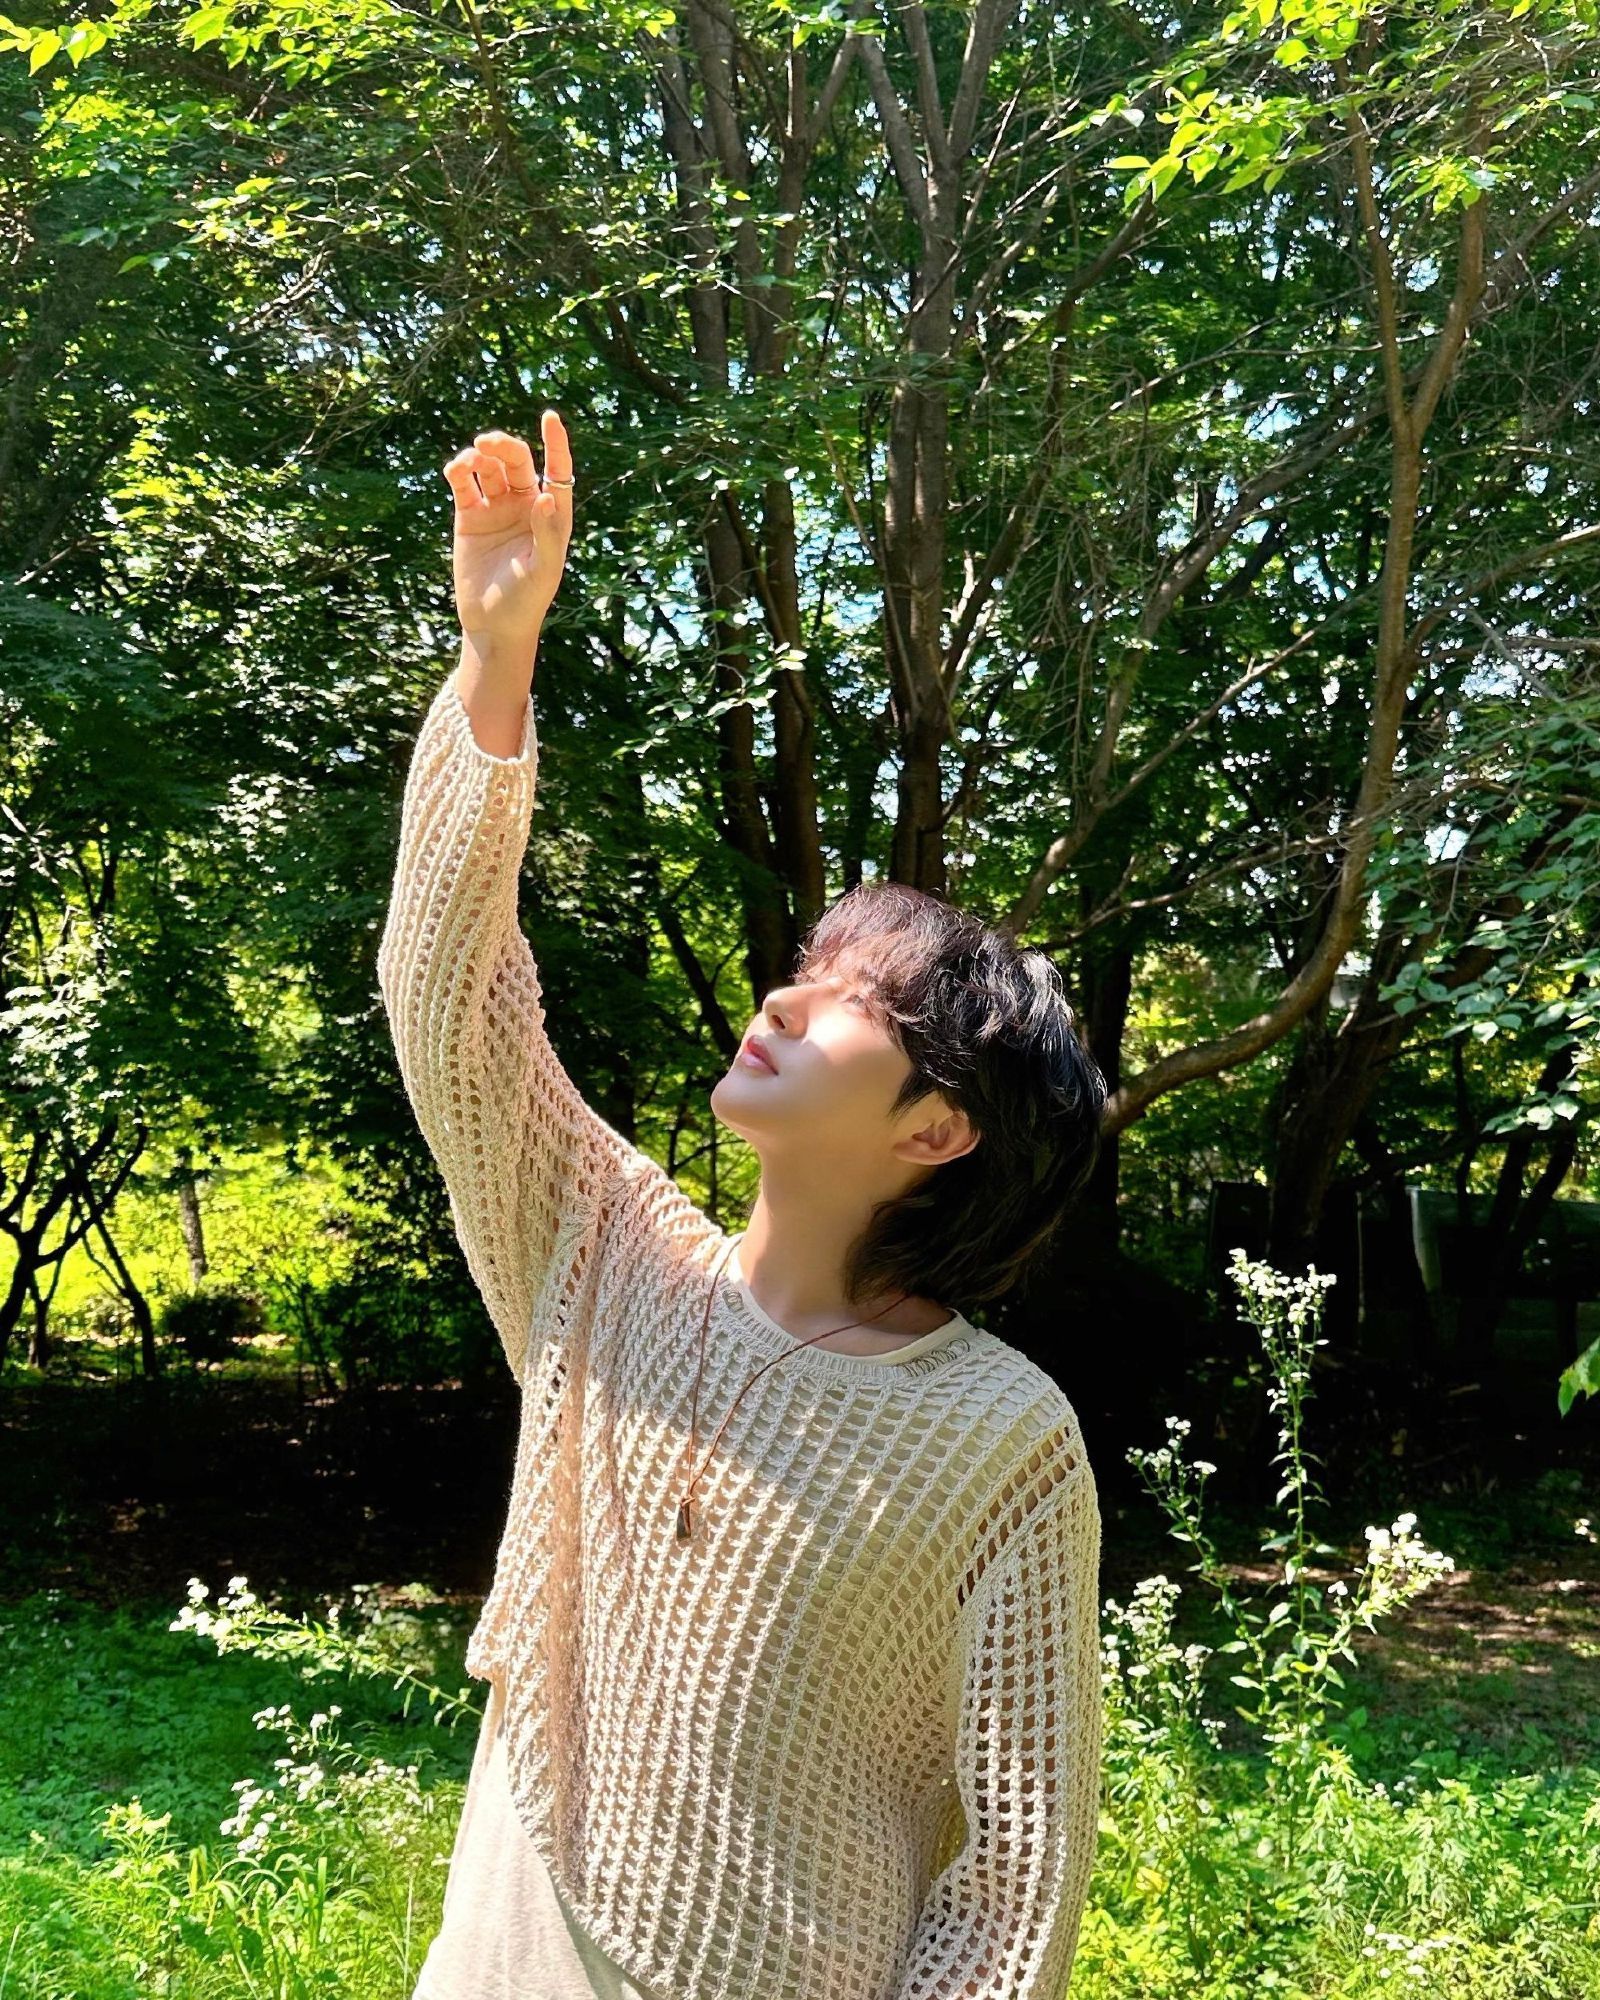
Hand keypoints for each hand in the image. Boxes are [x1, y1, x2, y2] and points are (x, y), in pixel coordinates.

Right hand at [443, 412, 573, 666]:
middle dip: (504, 446)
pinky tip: (456, 470)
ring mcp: (496, 509)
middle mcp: (524, 505)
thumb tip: (545, 496)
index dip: (555, 444)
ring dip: (479, 456)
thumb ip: (547, 534)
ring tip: (469, 461)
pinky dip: (459, 471)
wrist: (493, 624)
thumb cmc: (527, 600)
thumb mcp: (544, 569)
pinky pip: (464, 484)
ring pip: (489, 467)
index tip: (550, 418)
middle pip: (517, 461)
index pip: (556, 470)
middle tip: (488, 444)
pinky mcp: (469, 517)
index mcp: (551, 514)